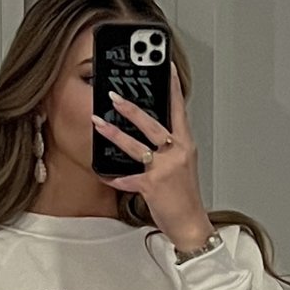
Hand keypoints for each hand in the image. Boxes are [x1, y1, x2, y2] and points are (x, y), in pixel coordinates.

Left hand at [95, 68, 210, 253]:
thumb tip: (153, 130)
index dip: (173, 86)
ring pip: (137, 146)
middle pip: (152, 124)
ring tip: (98, 122)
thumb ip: (170, 145)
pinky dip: (113, 176)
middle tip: (114, 94)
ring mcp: (165, 169)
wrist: (191, 223)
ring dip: (114, 134)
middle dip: (131, 108)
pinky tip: (102, 172)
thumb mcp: (183, 163)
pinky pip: (127, 178)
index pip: (179, 108)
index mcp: (185, 144)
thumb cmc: (185, 195)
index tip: (165, 66)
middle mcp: (177, 153)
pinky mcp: (153, 186)